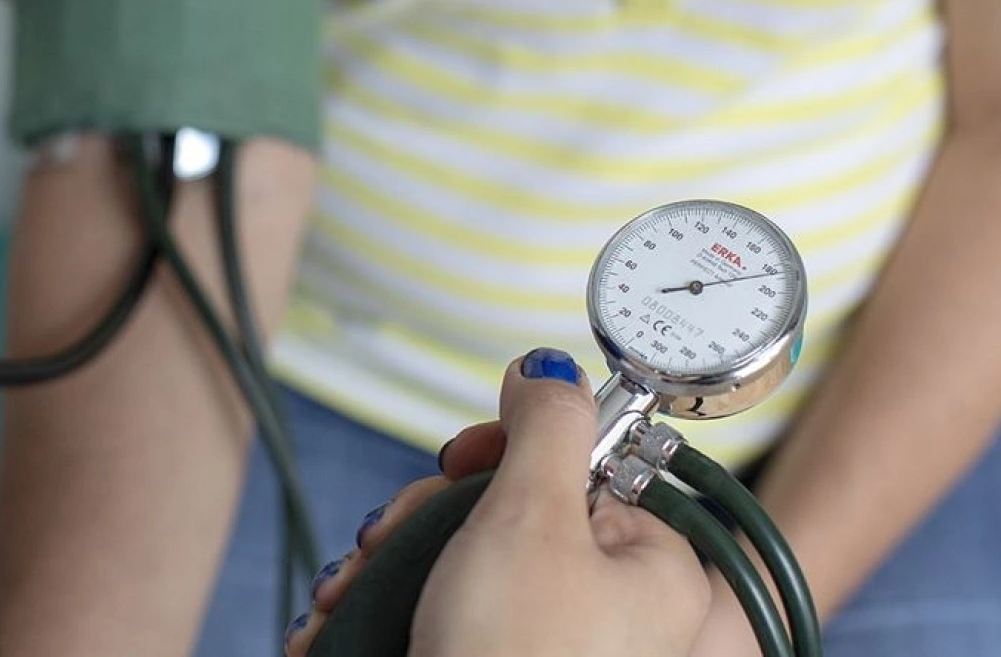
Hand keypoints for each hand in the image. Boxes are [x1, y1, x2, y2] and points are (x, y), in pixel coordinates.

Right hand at [285, 347, 709, 656]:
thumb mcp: (534, 516)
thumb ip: (546, 428)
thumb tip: (547, 370)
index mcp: (650, 568)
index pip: (584, 470)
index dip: (511, 453)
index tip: (460, 459)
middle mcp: (610, 610)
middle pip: (513, 514)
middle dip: (434, 515)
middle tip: (394, 532)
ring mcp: (550, 644)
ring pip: (467, 561)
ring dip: (398, 560)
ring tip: (354, 583)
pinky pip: (447, 610)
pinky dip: (396, 602)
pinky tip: (349, 610)